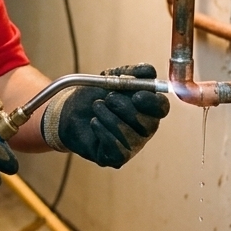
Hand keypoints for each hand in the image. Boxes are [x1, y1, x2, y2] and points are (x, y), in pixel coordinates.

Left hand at [40, 64, 170, 166]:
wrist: (69, 112)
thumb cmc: (95, 95)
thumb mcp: (112, 78)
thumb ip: (132, 73)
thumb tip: (149, 71)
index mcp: (148, 108)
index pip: (162, 108)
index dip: (152, 103)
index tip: (137, 96)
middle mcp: (144, 129)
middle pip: (149, 124)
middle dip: (126, 109)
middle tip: (108, 98)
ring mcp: (132, 145)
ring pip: (130, 136)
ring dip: (109, 117)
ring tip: (96, 107)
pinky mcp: (117, 158)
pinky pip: (117, 148)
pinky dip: (102, 130)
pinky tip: (94, 122)